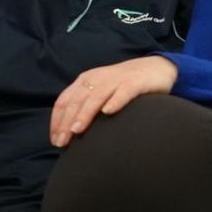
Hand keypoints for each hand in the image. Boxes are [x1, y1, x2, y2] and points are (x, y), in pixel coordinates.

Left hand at [50, 56, 177, 147]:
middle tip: (62, 142)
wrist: (156, 68)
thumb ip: (85, 106)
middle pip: (76, 101)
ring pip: (95, 97)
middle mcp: (96, 79)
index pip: (64, 101)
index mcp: (84, 81)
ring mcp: (115, 80)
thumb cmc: (123, 86)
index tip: (54, 140)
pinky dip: (115, 101)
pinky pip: (123, 92)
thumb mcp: (100, 92)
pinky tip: (108, 112)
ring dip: (85, 114)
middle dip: (66, 122)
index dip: (57, 120)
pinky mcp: (135, 83)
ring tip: (77, 130)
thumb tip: (69, 132)